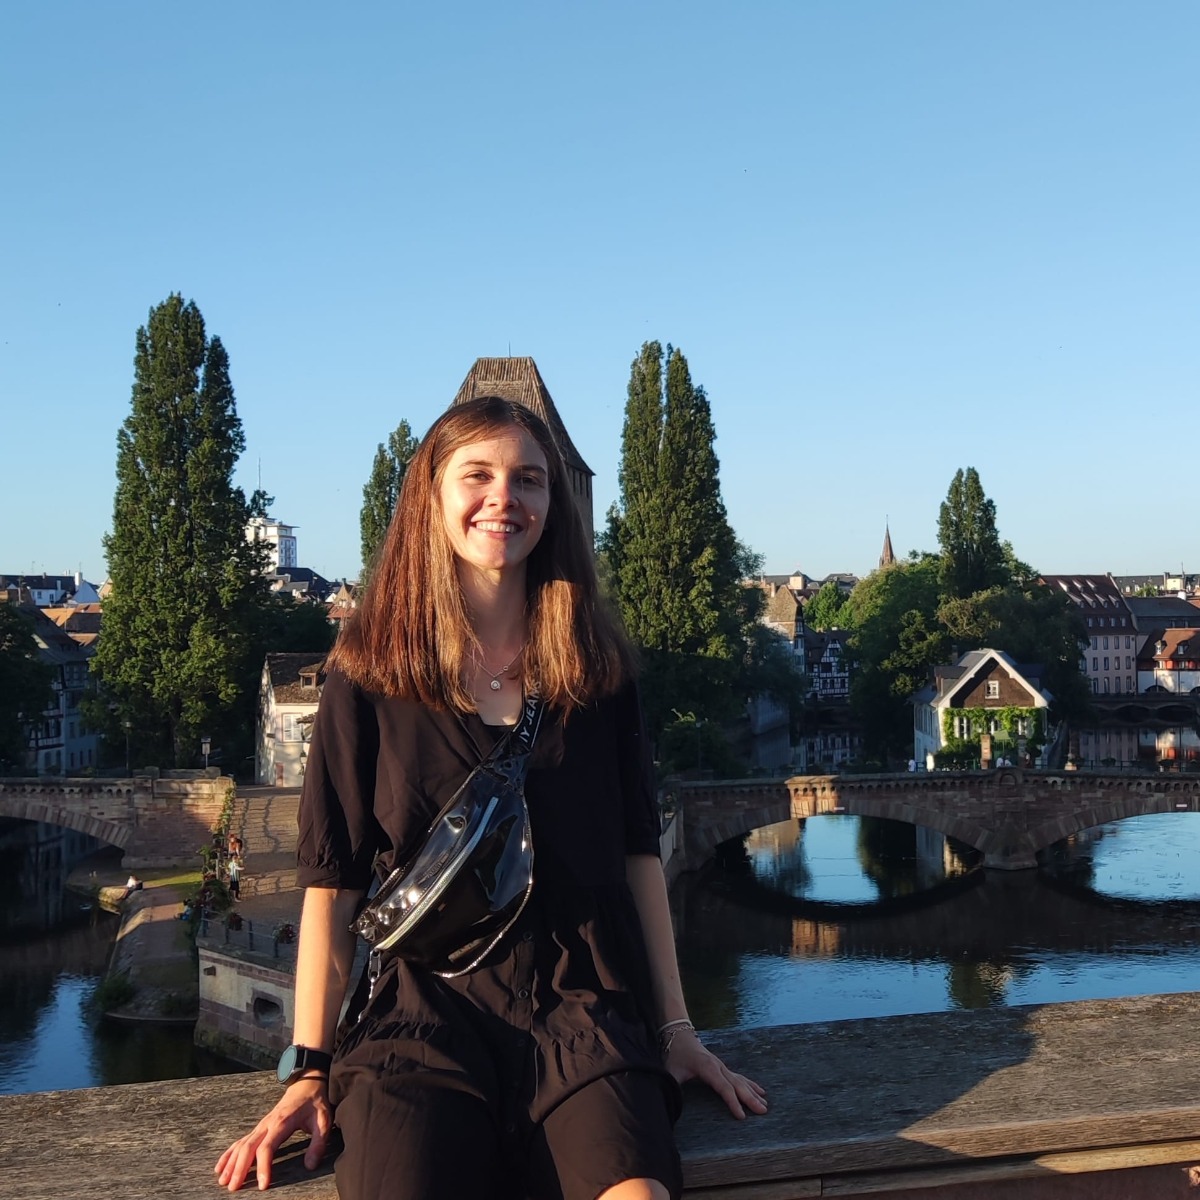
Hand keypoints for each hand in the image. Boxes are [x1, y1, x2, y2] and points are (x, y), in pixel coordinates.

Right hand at [214, 1077, 332, 1191]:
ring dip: (231, 1163)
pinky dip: (229, 1154)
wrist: (307, 1084)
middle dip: (240, 1168)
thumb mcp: (323, 1121)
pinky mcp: (259, 1127)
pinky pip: (240, 1141)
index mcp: (282, 1123)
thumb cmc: (315, 1103)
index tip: (263, 1185)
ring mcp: (261, 1125)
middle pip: (248, 1147)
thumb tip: (310, 1165)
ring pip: (241, 1145)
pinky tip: (220, 1166)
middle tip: (234, 1188)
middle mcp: (267, 1124)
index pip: (267, 1147)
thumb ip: (318, 1143)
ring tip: (223, 1181)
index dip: (263, 1166)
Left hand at [664, 1029, 767, 1119]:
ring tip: (765, 1105)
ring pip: (741, 1081)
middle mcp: (718, 1066)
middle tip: (763, 1112)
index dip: (733, 1102)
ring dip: (753, 1093)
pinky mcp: (722, 1067)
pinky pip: (739, 1077)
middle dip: (750, 1099)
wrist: (679, 1036)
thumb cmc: (674, 1055)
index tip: (742, 1117)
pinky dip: (751, 1085)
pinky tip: (761, 1091)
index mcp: (707, 1068)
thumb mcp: (671, 1072)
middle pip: (737, 1085)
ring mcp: (722, 1066)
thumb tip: (672, 1102)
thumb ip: (672, 1086)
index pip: (723, 1088)